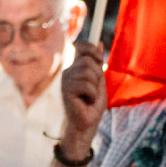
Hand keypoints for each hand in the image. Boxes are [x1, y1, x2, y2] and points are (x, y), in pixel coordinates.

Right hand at [58, 40, 108, 157]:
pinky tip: (87, 102)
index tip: (99, 57)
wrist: (87, 123)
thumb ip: (98, 63)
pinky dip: (93, 95)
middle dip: (98, 75)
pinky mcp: (66, 91)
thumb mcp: (99, 81)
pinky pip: (87, 86)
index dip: (91, 48)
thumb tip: (100, 42)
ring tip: (90, 97)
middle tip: (94, 89)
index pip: (80, 47)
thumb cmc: (92, 104)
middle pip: (88, 61)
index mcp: (76, 67)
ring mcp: (65, 81)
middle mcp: (68, 72)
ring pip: (88, 73)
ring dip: (96, 87)